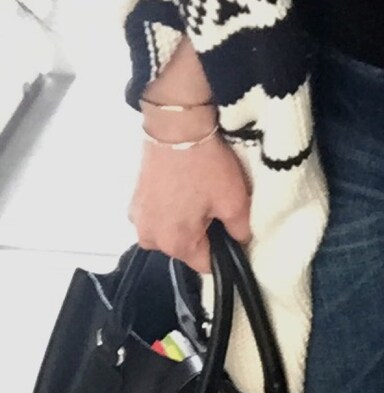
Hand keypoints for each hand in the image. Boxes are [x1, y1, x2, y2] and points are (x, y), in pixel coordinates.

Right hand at [129, 131, 251, 274]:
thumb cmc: (205, 165)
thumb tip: (241, 244)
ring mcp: (138, 219)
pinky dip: (171, 209)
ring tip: (197, 195)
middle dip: (203, 234)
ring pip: (172, 233)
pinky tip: (182, 189)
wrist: (176, 126)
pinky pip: (159, 217)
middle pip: (187, 249)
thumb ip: (241, 233)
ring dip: (185, 222)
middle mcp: (150, 238)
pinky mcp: (134, 202)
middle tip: (215, 205)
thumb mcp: (235, 202)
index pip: (206, 266)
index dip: (223, 251)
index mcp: (175, 244)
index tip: (230, 231)